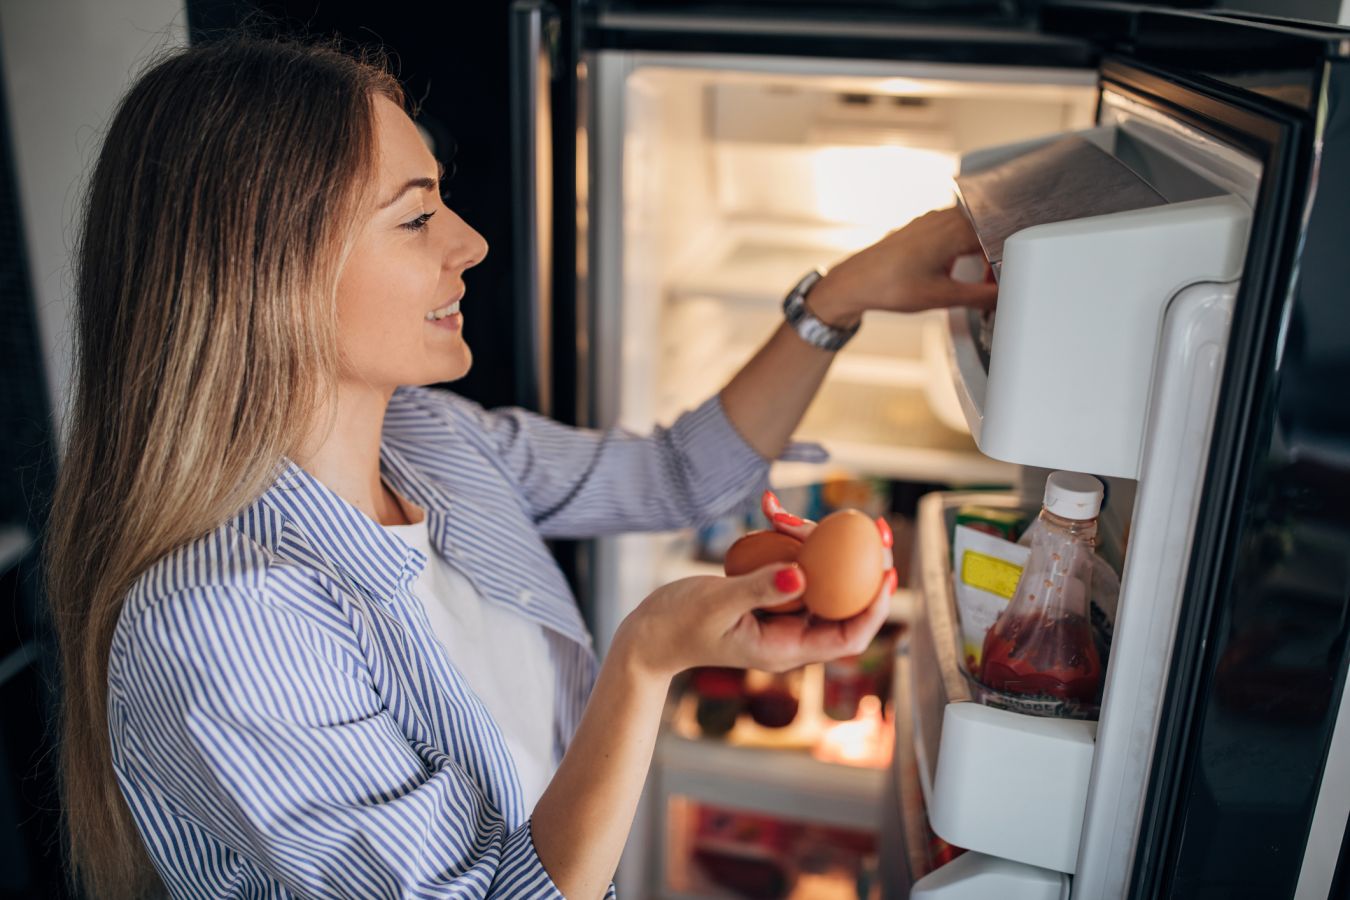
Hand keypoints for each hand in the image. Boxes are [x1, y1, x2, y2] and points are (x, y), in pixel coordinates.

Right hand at [616, 493, 896, 680]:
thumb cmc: (676, 626)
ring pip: (818, 576)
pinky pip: (790, 564)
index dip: (875, 606)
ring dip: (811, 540)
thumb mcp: (716, 606)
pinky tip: (769, 509)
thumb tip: (803, 575)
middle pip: (842, 601)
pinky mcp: (767, 594)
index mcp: (786, 649)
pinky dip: (784, 538)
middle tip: (872, 525)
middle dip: (860, 563)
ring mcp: (780, 613)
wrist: (648, 633)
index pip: (848, 636)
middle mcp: (791, 633)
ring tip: (781, 511)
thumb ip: (757, 590)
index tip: (887, 571)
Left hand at [807, 206, 997, 326]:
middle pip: (986, 230)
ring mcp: (931, 220)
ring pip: (969, 230)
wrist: (855, 282)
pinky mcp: (921, 227)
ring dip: (976, 251)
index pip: (998, 236)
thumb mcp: (942, 297)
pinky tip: (952, 269)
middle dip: (992, 256)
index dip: (1004, 260)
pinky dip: (960, 248)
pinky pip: (952, 231)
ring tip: (974, 277)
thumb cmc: (889, 285)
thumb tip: (1002, 298)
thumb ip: (979, 296)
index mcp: (955, 229)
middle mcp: (944, 218)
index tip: (1003, 278)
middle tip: (990, 281)